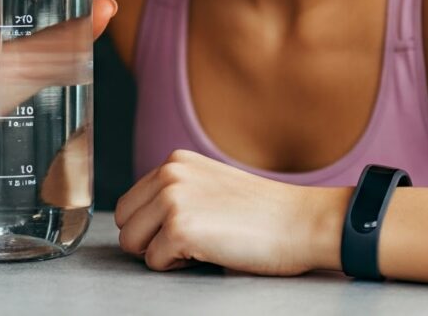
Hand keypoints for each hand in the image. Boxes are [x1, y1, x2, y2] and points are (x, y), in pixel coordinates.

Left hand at [114, 149, 347, 275]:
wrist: (302, 222)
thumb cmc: (265, 212)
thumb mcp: (212, 184)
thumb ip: (178, 191)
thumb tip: (144, 219)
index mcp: (176, 162)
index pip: (131, 201)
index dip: (152, 224)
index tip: (186, 227)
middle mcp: (169, 175)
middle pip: (125, 221)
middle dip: (149, 238)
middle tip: (192, 240)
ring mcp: (172, 201)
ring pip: (132, 242)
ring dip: (161, 253)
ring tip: (201, 244)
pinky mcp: (178, 230)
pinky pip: (154, 263)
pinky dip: (178, 266)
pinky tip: (209, 252)